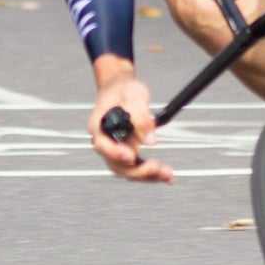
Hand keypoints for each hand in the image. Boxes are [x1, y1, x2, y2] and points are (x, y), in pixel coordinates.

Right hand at [88, 57, 171, 183]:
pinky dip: (151, 173)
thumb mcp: (134, 95)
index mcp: (98, 126)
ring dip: (147, 175)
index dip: (116, 153)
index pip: (102, 145)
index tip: (132, 156)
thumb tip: (150, 140)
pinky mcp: (126, 153)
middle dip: (137, 170)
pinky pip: (136, 167)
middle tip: (156, 167)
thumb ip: (141, 117)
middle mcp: (104, 142)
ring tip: (167, 174)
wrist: (120, 89)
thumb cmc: (123, 90)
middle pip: (116, 164)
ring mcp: (114, 150)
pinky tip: (166, 175)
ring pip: (127, 170)